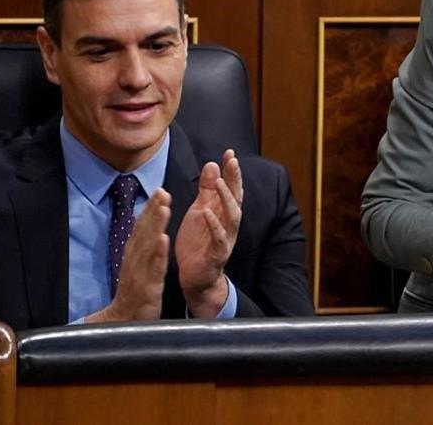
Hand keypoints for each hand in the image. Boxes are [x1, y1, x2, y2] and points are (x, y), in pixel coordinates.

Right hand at [86, 189, 170, 322]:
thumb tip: (144, 225)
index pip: (142, 227)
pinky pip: (153, 268)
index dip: (150, 209)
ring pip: (148, 245)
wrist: (124, 322)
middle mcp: (135, 260)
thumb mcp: (137, 266)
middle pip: (144, 231)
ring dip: (156, 225)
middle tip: (162, 190)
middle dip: (153, 210)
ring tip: (164, 208)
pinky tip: (163, 239)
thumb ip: (140, 246)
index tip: (159, 190)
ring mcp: (140, 272)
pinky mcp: (147, 286)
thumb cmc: (134, 292)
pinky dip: (158, 253)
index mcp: (134, 255)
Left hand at [176, 150, 243, 317]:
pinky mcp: (216, 254)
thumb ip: (207, 190)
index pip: (232, 188)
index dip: (232, 171)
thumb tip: (213, 164)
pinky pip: (218, 238)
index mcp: (223, 213)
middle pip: (236, 198)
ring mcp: (225, 239)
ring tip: (221, 182)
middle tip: (232, 161)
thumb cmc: (198, 244)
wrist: (196, 279)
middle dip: (235, 180)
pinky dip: (213, 224)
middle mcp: (229, 225)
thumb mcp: (200, 212)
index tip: (230, 152)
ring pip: (232, 216)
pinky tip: (207, 212)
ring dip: (227, 199)